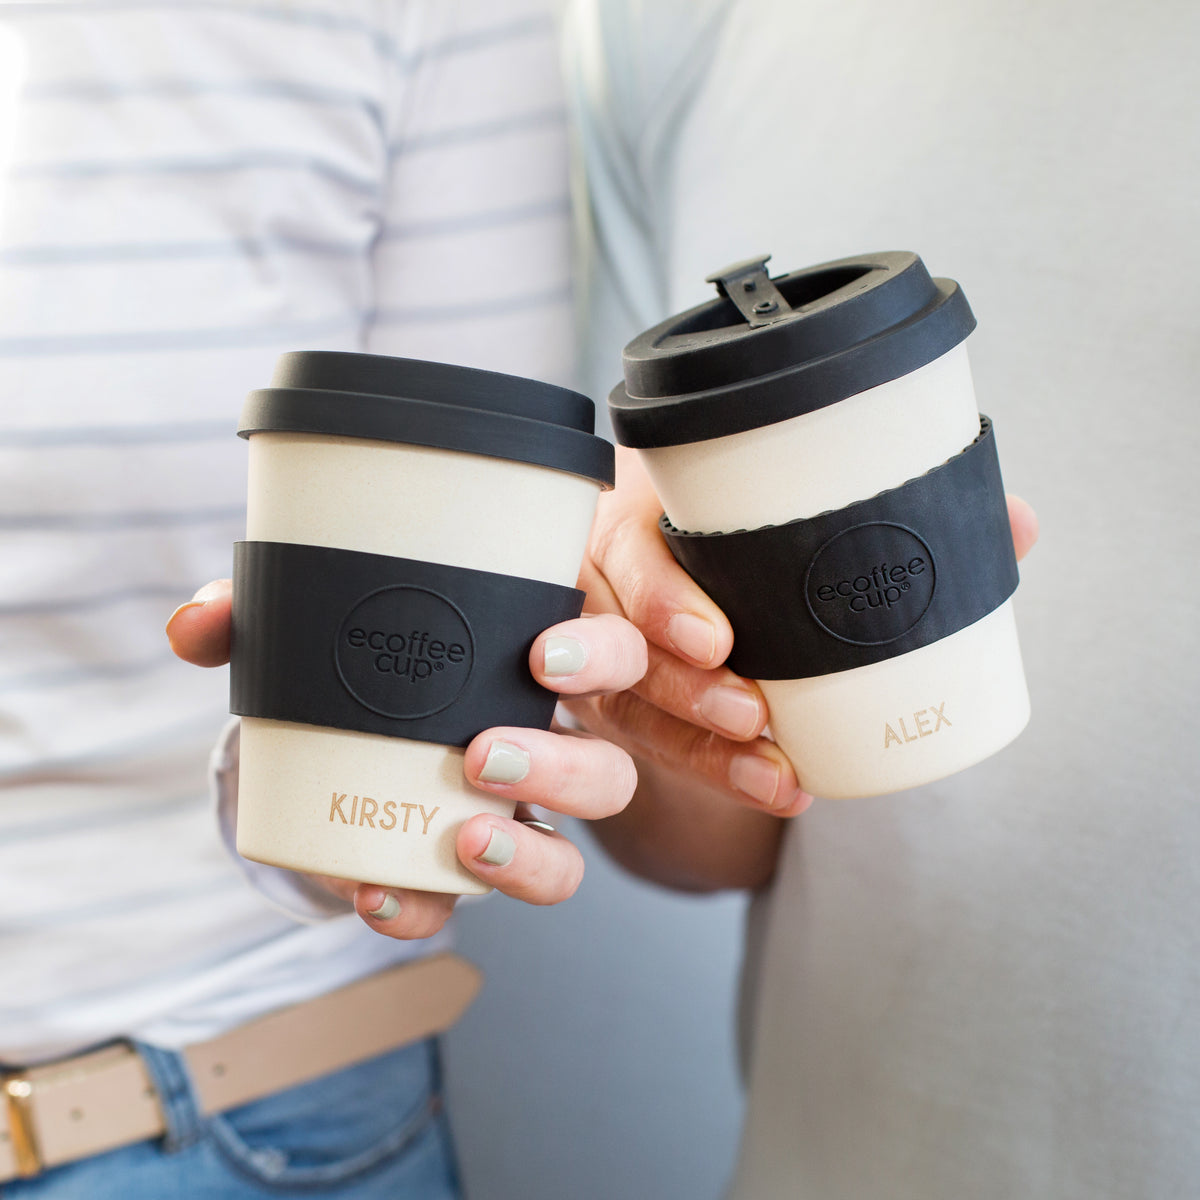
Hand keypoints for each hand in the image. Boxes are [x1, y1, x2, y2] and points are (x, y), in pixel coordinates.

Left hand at [167, 584, 645, 938]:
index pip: (613, 654)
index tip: (543, 657)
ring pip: (570, 856)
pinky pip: (474, 906)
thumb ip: (258, 616)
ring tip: (462, 843)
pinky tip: (377, 894)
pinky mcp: (460, 870)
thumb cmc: (354, 664)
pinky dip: (425, 908)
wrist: (324, 739)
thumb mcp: (319, 629)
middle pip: (609, 771)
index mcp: (531, 664)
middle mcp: (542, 745)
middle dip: (562, 771)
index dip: (600, 659)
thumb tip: (196, 627)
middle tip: (481, 756)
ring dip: (528, 860)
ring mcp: (511, 821)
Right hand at [566, 446, 1039, 817]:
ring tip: (772, 769)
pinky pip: (650, 744)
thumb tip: (1013, 523)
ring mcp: (606, 652)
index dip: (659, 600)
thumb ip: (897, 509)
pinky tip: (773, 787)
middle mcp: (607, 588)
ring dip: (697, 745)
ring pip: (624, 705)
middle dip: (679, 685)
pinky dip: (711, 770)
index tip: (718, 638)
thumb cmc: (745, 529)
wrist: (695, 572)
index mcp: (637, 521)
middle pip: (612, 643)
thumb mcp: (789, 504)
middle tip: (747, 711)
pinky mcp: (625, 702)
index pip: (624, 555)